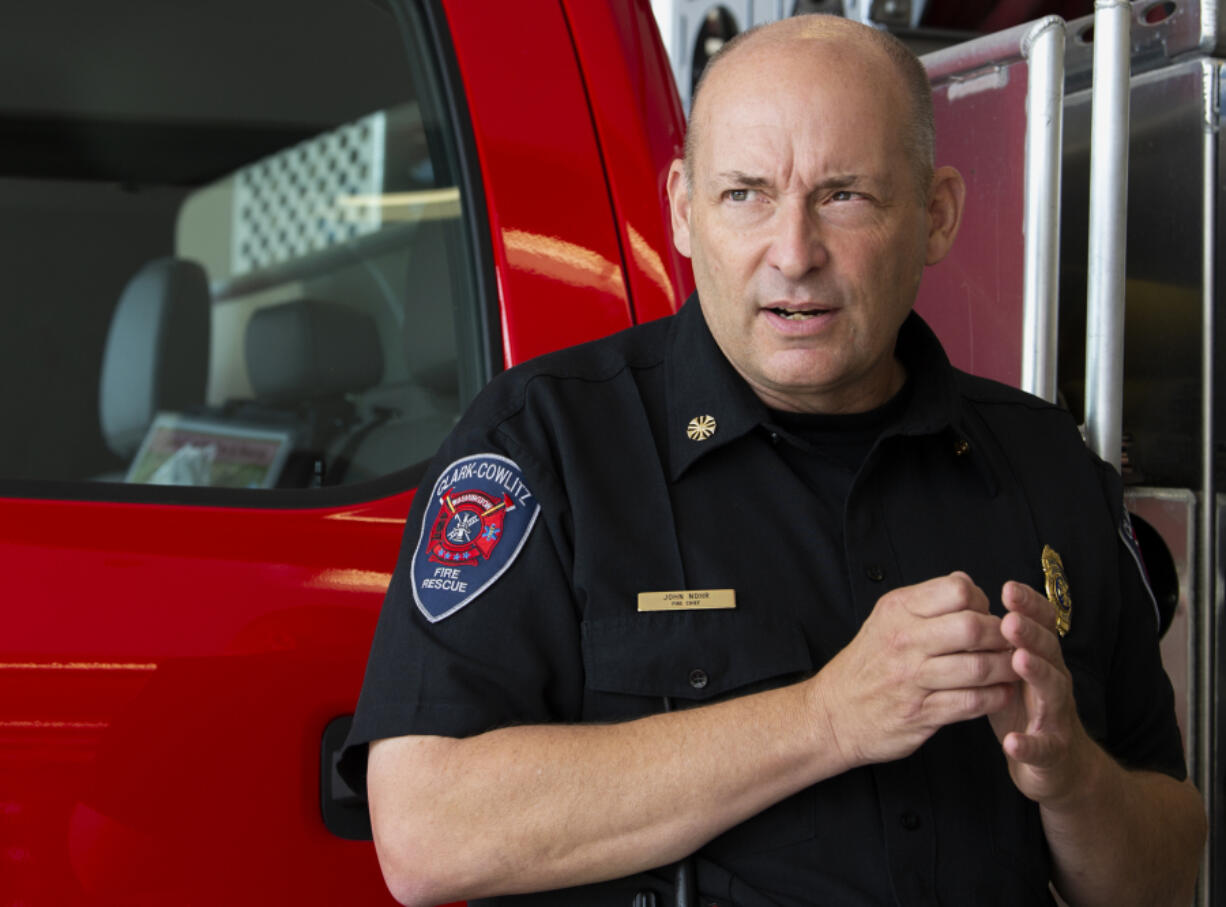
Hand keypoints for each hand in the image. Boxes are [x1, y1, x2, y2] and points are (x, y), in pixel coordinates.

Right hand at [812, 572, 1017, 768]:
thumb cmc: (869, 664)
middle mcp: (903, 640)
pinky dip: (996, 697)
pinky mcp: (921, 713)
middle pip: (972, 626)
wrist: (834, 712)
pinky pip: (972, 703)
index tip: (985, 616)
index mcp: (898, 610)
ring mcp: (911, 678)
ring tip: (1013, 668)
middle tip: (1009, 644)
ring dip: (1006, 668)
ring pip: (978, 667)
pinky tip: (1001, 693)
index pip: (958, 589)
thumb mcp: (886, 619)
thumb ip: (926, 602)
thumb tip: (968, 586)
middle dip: (1001, 635)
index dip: (982, 601)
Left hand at [989, 581, 1097, 806]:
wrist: (1057, 766)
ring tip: (1018, 660)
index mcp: (1042, 659)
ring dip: (1037, 674)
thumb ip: (999, 639)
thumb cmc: (1024, 708)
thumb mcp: (1011, 669)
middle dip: (1030, 634)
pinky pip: (1042, 748)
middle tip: (1009, 619)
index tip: (1008, 587)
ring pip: (1052, 691)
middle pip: (1047, 651)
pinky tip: (1012, 742)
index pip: (1041, 626)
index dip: (1029, 607)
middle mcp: (1055, 681)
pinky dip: (1029, 745)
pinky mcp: (1052, 752)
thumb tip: (968, 601)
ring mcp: (1056, 717)